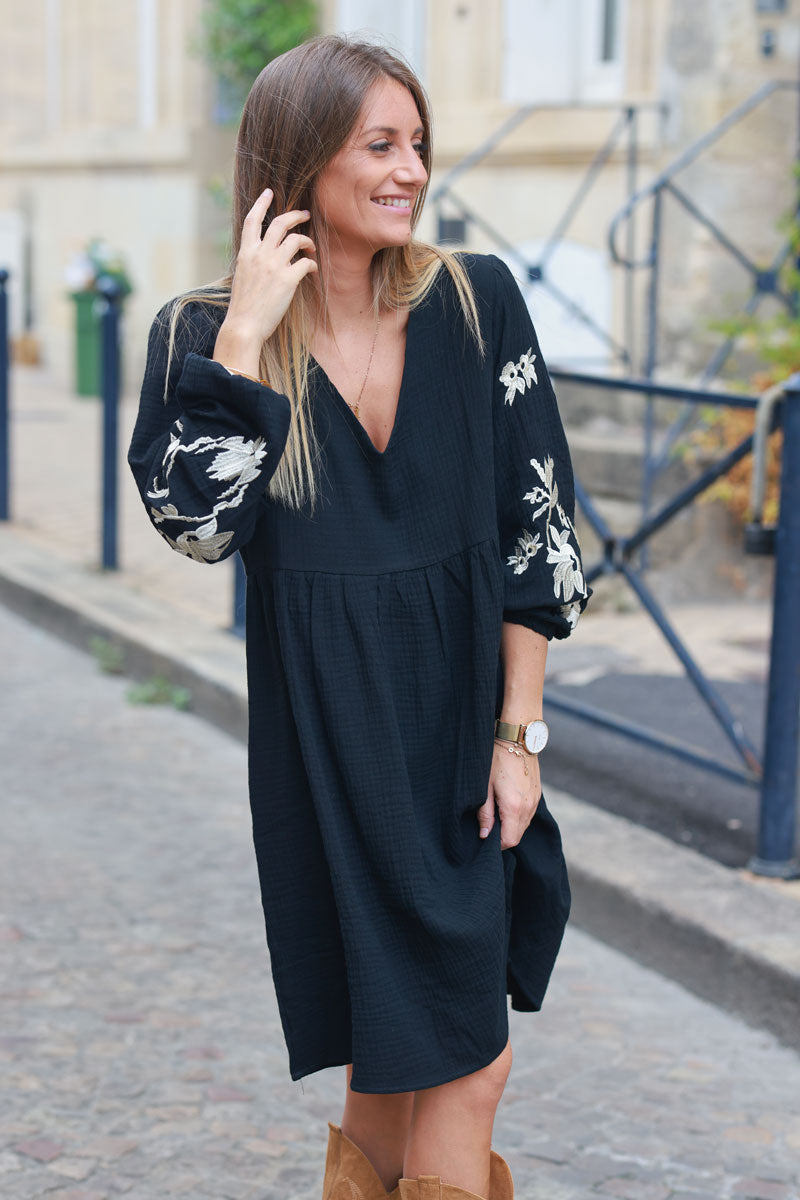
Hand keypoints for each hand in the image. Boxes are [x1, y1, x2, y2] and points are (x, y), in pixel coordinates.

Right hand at [224, 187, 317, 345]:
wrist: (244, 325)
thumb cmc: (244, 306)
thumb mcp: (242, 276)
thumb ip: (253, 261)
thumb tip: (267, 255)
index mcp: (246, 253)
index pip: (252, 220)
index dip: (261, 203)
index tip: (269, 193)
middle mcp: (259, 254)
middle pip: (280, 223)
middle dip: (295, 215)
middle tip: (305, 214)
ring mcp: (273, 265)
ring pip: (296, 239)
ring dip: (308, 241)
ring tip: (311, 249)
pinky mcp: (287, 279)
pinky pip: (306, 263)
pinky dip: (312, 265)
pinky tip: (313, 271)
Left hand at [477, 743, 540, 848]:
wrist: (517, 738)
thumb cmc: (497, 760)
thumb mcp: (485, 787)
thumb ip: (485, 814)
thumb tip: (484, 835)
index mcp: (514, 807)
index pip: (509, 840)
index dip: (497, 843)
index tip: (485, 835)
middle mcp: (528, 807)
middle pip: (518, 835)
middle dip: (503, 835)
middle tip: (488, 823)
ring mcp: (535, 801)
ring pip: (524, 825)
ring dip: (511, 825)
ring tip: (496, 812)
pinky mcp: (537, 794)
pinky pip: (528, 814)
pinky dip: (518, 816)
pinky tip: (506, 804)